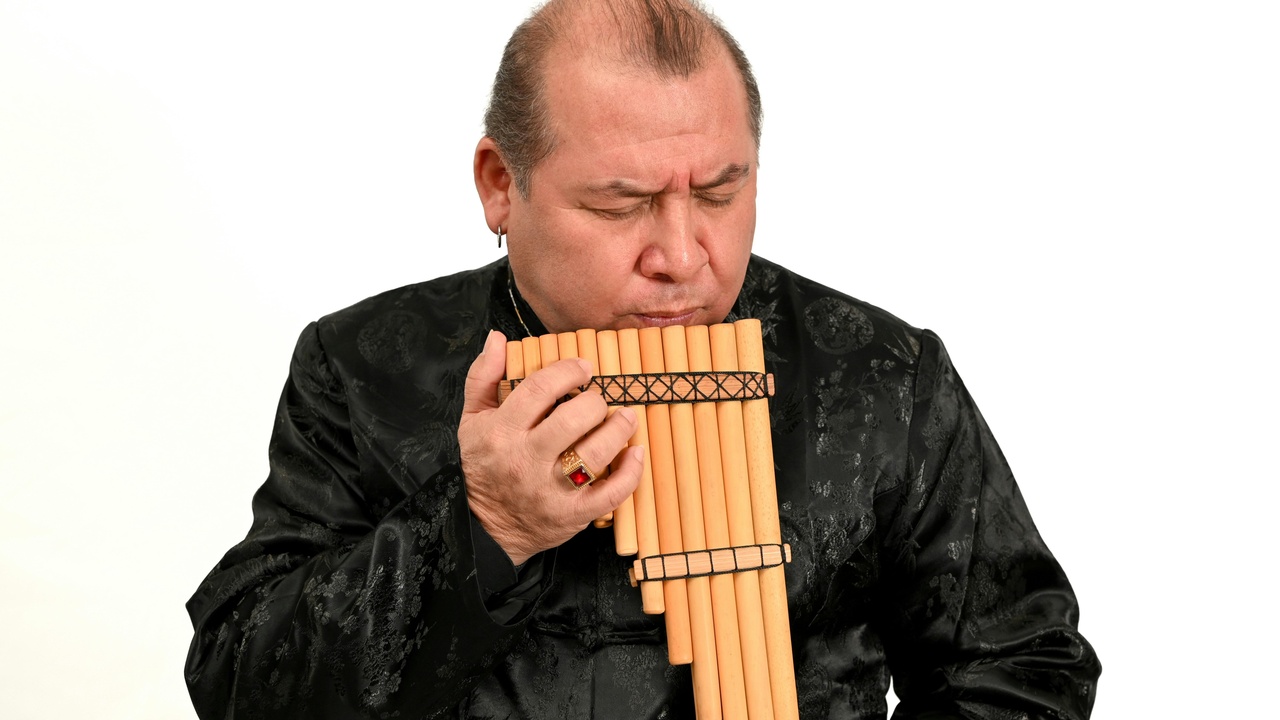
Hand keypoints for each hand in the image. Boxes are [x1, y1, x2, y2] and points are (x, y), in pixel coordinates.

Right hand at [459, 330, 643, 565]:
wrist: (484, 526)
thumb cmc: (484, 465)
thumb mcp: (472, 419)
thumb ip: (484, 376)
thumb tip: (498, 338)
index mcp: (502, 432)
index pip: (538, 390)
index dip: (567, 372)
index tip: (583, 368)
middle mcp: (526, 461)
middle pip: (571, 421)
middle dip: (595, 402)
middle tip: (600, 398)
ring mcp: (551, 491)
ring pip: (594, 455)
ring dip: (618, 430)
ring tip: (626, 416)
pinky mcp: (572, 515)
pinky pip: (610, 495)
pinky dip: (630, 473)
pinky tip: (636, 452)